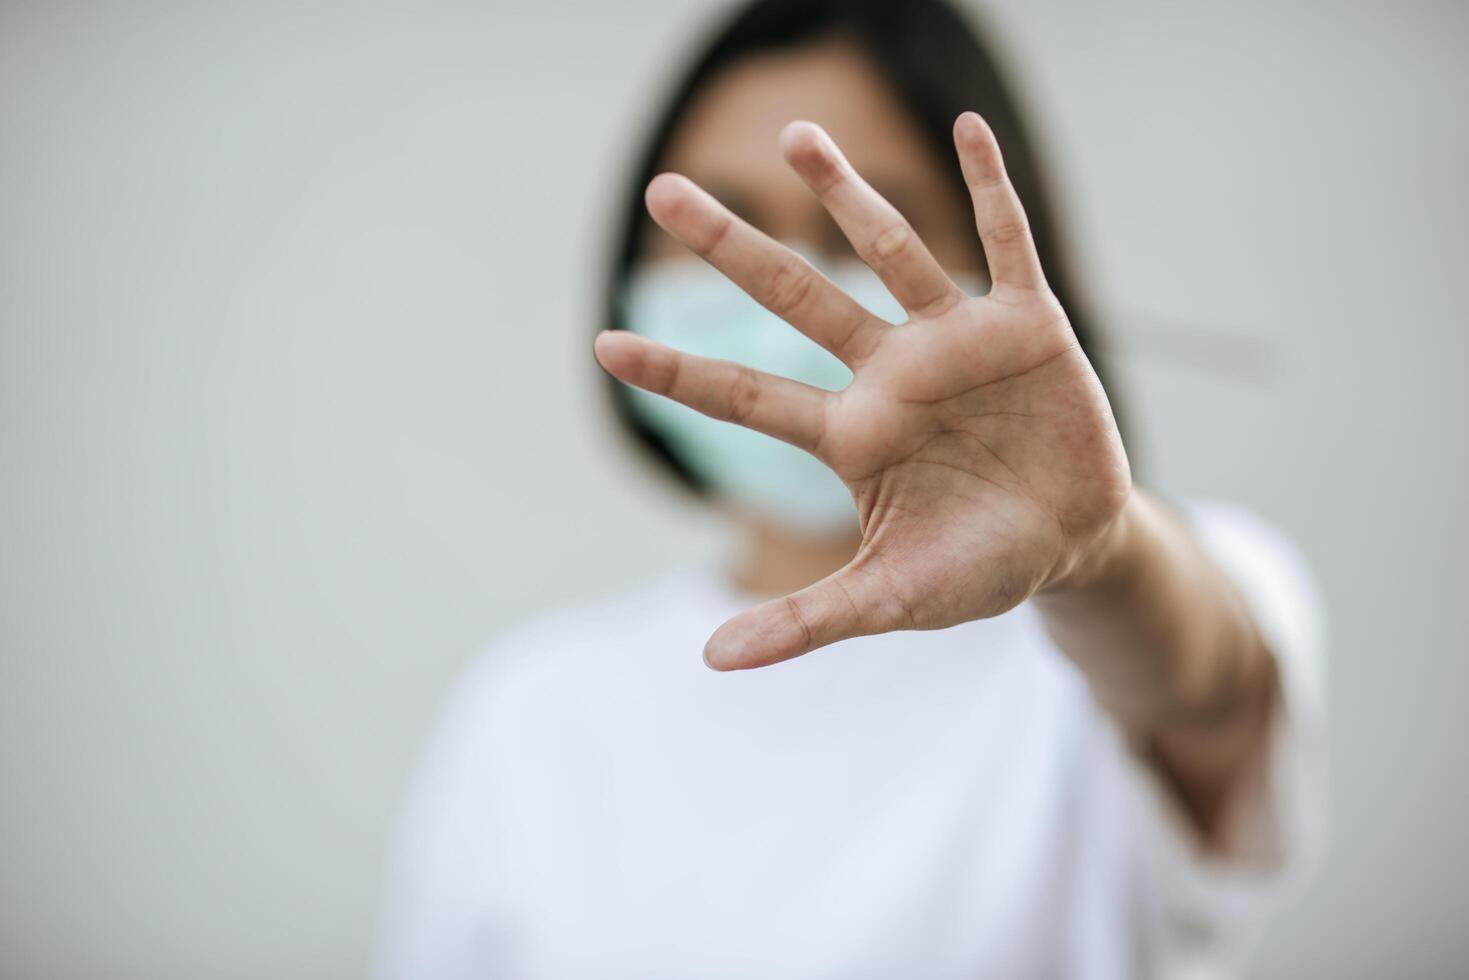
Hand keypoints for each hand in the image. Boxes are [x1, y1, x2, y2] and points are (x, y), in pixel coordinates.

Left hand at [594, 112, 1131, 669]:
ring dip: (845, 195)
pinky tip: (965, 128)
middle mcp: (890, 373)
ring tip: (794, 138)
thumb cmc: (975, 567)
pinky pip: (1006, 242)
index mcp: (849, 435)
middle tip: (662, 192)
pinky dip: (989, 187)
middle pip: (796, 298)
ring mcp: (955, 341)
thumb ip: (806, 620)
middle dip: (731, 250)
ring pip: (891, 251)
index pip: (746, 394)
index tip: (603, 345)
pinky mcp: (1027, 323)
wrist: (1073, 542)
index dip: (678, 372)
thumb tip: (709, 661)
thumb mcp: (890, 598)